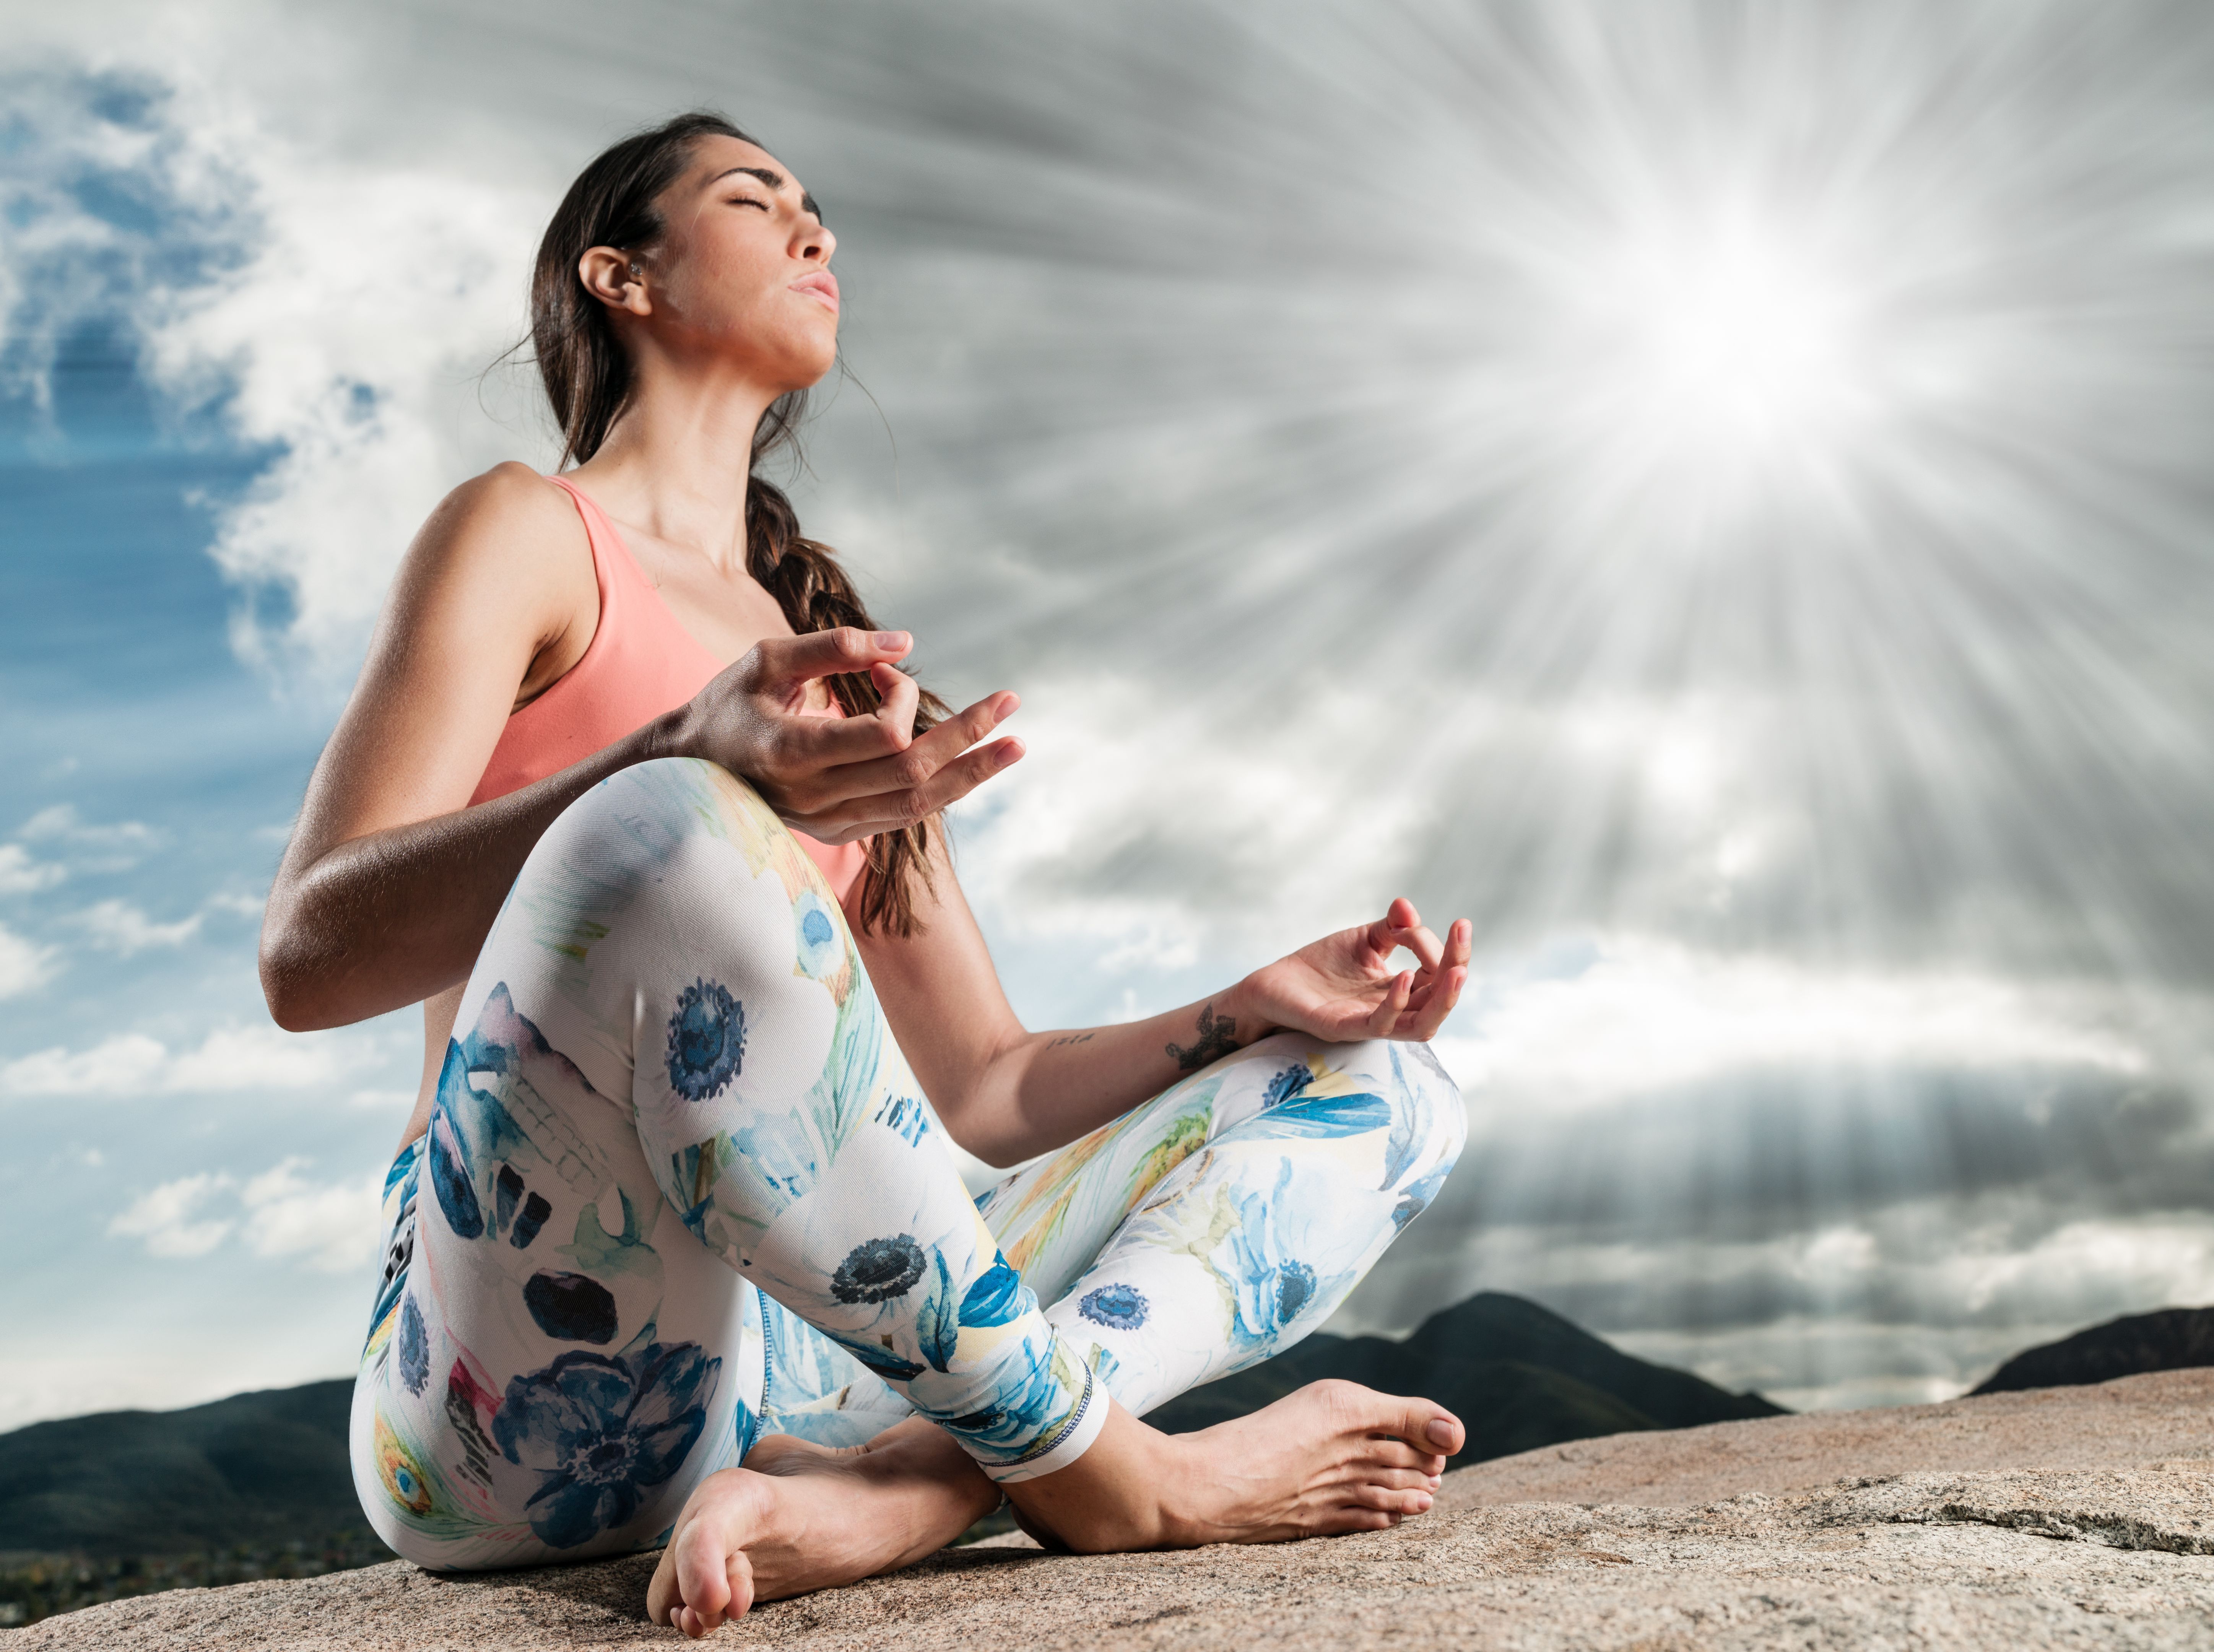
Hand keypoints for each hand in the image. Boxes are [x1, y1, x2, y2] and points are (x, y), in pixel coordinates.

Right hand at [667, 627, 1023, 843]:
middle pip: (913, 774)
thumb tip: (907, 642)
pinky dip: (941, 792)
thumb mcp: (766, 660)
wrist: (685, 771)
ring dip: (971, 774)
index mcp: (792, 753)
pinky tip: (970, 768)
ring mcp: (827, 823)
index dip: (900, 698)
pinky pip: (902, 818)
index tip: (884, 670)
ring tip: (1016, 746)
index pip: (882, 738)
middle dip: (968, 737)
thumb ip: (833, 646)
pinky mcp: (837, 833)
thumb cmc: (726, 704)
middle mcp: (813, 799)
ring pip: (916, 806)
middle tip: (1013, 702)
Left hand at [1237, 898, 1470, 1043]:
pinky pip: (1379, 1025)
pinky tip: (1405, 977)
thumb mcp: (1363, 939)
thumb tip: (1408, 907)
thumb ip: (1392, 927)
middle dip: (1457, 970)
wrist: (1274, 982)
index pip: (1440, 978)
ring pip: (1420, 1026)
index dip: (1453, 953)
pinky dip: (1396, 1003)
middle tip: (1463, 937)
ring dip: (1442, 1000)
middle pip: (1438, 1002)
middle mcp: (1391, 1011)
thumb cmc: (1320, 965)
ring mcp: (1369, 1023)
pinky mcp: (1343, 1029)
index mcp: (1401, 991)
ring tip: (1456, 970)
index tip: (1459, 923)